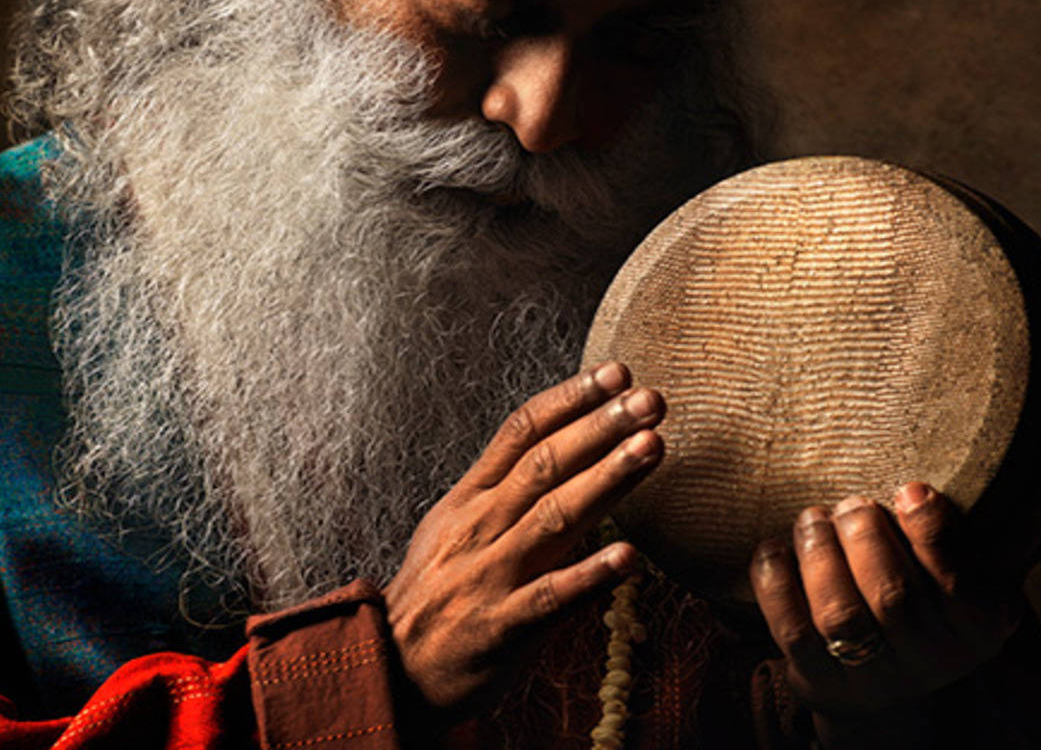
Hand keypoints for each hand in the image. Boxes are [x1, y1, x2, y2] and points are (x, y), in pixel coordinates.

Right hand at [383, 361, 663, 725]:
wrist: (387, 668)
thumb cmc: (435, 593)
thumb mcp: (455, 525)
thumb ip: (504, 488)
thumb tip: (563, 444)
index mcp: (470, 497)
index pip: (522, 431)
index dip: (571, 398)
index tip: (617, 373)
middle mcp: (479, 526)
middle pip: (545, 464)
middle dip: (601, 426)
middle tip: (651, 399)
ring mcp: (489, 575)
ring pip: (553, 518)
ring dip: (606, 479)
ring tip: (653, 448)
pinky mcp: (500, 627)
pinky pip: (550, 597)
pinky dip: (589, 576)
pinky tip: (629, 557)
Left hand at [748, 480, 1040, 726]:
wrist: (892, 681)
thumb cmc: (942, 602)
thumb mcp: (991, 570)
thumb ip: (1040, 530)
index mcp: (979, 628)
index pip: (958, 585)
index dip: (931, 534)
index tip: (913, 490)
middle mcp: (929, 661)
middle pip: (892, 601)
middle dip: (866, 541)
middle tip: (852, 501)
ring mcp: (871, 676)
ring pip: (840, 618)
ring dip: (821, 559)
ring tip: (815, 518)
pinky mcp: (816, 682)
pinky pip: (789, 632)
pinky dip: (776, 582)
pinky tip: (776, 546)